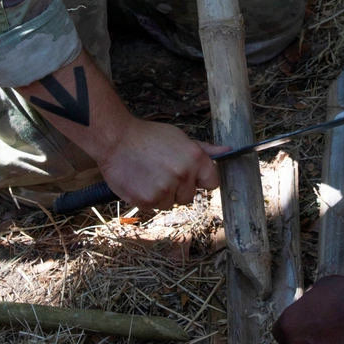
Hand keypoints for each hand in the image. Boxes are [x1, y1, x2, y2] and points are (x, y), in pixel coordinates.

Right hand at [99, 115, 222, 211]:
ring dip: (162, 194)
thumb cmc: (148, 136)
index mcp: (195, 159)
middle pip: (190, 196)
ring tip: (149, 175)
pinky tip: (140, 181)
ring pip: (171, 203)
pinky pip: (154, 207)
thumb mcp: (179, 137)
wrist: (115, 139)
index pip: (212, 183)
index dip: (201, 180)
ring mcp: (164, 190)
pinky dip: (147, 198)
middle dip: (179, 187)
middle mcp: (183, 176)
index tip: (190, 175)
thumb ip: (204, 149)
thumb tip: (228, 150)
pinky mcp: (147, 201)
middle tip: (162, 170)